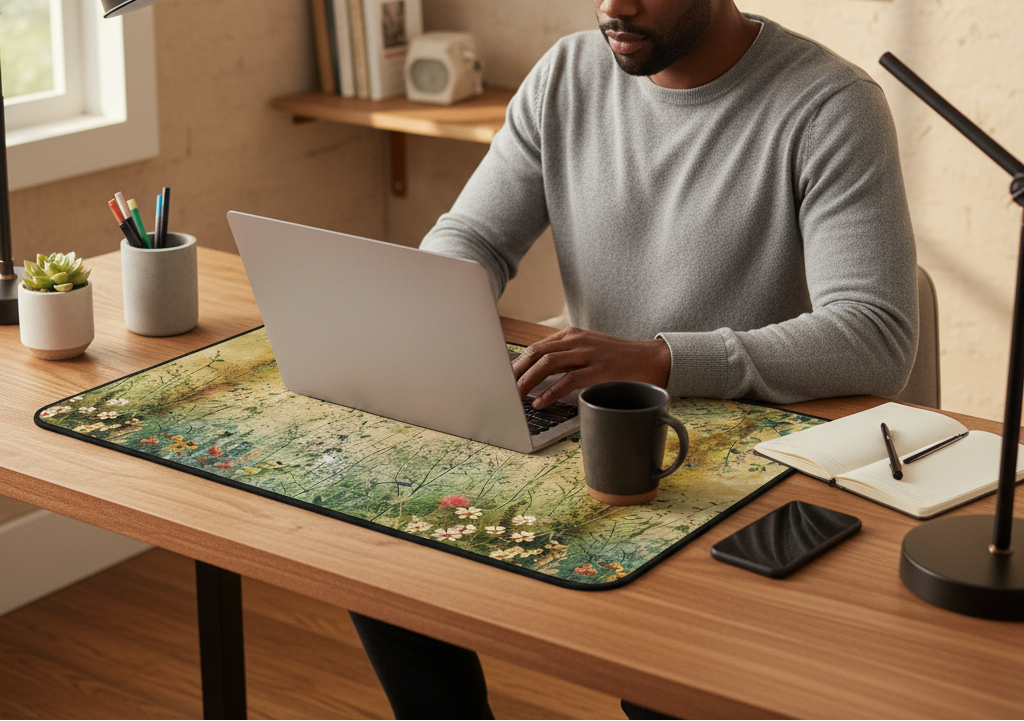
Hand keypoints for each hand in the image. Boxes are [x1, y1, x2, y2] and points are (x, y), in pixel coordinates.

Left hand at [513, 327, 670, 407]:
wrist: (652, 359)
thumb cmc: (618, 359)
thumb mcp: (588, 351)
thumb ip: (566, 358)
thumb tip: (538, 374)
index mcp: (571, 335)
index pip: (536, 347)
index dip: (517, 363)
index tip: (504, 379)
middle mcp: (577, 340)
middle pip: (536, 353)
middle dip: (516, 372)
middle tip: (502, 389)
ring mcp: (588, 353)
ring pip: (548, 364)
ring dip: (528, 381)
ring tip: (516, 397)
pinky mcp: (599, 369)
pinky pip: (568, 380)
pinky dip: (551, 392)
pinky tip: (540, 402)